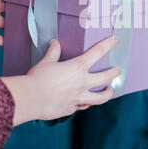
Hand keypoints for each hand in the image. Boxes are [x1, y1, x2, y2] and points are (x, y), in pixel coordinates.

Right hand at [2, 36, 120, 124]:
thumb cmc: (37, 79)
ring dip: (108, 93)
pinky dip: (85, 103)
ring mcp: (79, 97)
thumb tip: (54, 43)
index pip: (98, 52)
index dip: (109, 44)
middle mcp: (82, 83)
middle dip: (114, 72)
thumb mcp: (46, 62)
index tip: (116, 40)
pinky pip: (82, 106)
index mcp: (77, 67)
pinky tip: (85, 102)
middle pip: (106, 77)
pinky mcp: (71, 108)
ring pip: (100, 97)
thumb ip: (53, 53)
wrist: (30, 98)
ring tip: (110, 90)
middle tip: (117, 70)